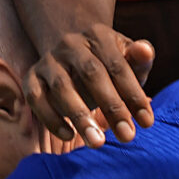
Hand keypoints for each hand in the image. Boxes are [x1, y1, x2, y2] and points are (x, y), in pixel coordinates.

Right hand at [25, 28, 156, 146]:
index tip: (147, 123)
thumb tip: (146, 51)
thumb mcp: (128, 61)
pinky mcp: (31, 77)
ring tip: (98, 142)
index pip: (118, 65)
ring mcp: (48, 60)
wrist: (73, 57)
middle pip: (91, 74)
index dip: (133, 94)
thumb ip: (139, 60)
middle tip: (127, 136)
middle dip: (111, 106)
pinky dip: (51, 119)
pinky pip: (36, 98)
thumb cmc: (109, 66)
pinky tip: (69, 135)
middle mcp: (70, 44)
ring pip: (62, 87)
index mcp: (98, 35)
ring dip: (80, 116)